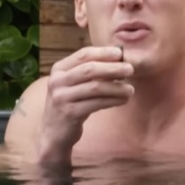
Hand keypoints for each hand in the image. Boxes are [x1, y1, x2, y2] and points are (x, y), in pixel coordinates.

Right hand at [36, 44, 133, 162]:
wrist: (53, 132)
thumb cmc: (70, 103)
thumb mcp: (74, 84)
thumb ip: (90, 72)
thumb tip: (118, 59)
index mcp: (59, 69)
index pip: (83, 55)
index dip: (103, 53)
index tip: (120, 54)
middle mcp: (57, 81)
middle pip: (89, 69)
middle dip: (112, 68)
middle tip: (130, 69)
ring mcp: (62, 97)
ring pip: (95, 87)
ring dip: (116, 87)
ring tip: (130, 89)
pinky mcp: (70, 113)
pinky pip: (96, 104)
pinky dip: (113, 100)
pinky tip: (123, 100)